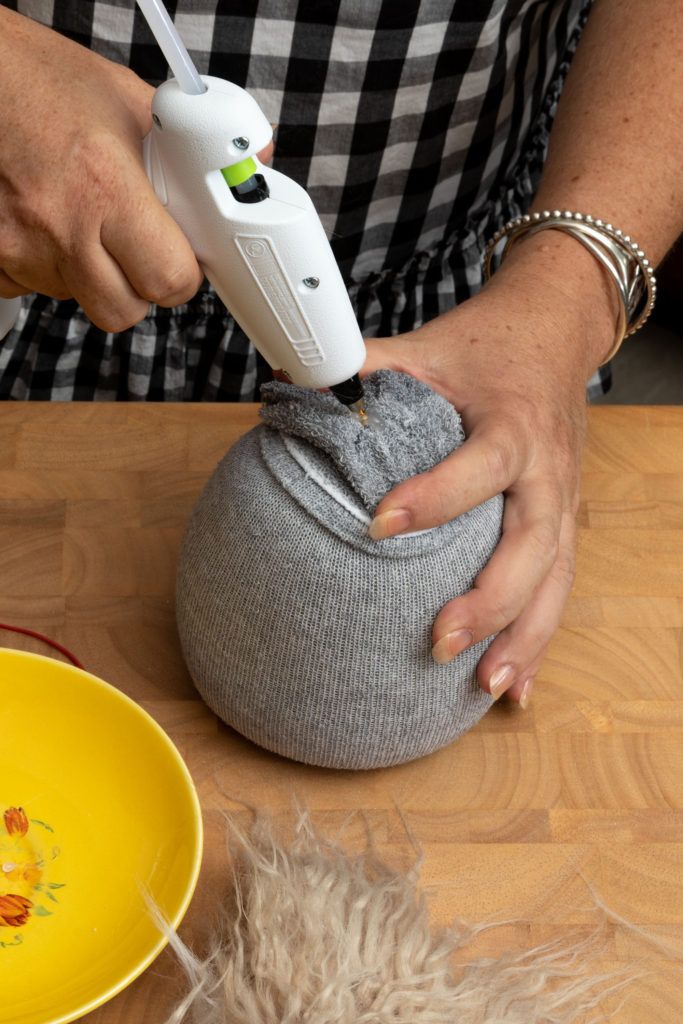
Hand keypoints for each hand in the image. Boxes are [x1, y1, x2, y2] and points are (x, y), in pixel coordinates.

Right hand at [0, 10, 272, 332]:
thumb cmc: (40, 80)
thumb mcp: (126, 99)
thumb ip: (190, 142)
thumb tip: (257, 157)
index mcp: (107, 185)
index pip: (169, 280)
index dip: (182, 276)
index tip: (182, 259)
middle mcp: (61, 225)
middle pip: (124, 311)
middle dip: (140, 287)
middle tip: (137, 249)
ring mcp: (19, 248)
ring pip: (80, 300)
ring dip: (91, 274)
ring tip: (82, 218)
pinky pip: (33, 289)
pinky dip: (46, 268)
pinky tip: (45, 223)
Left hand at [362, 231, 616, 707]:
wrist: (553, 335)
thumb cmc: (487, 347)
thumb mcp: (426, 347)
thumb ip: (364, 367)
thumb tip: (288, 381)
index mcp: (512, 425)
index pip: (482, 465)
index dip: (436, 496)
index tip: (379, 525)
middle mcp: (547, 472)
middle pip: (533, 544)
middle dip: (491, 599)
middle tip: (437, 640)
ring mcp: (563, 503)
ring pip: (555, 580)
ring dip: (524, 637)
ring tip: (486, 687)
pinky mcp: (565, 525)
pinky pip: (558, 589)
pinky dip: (538, 641)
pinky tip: (517, 689)